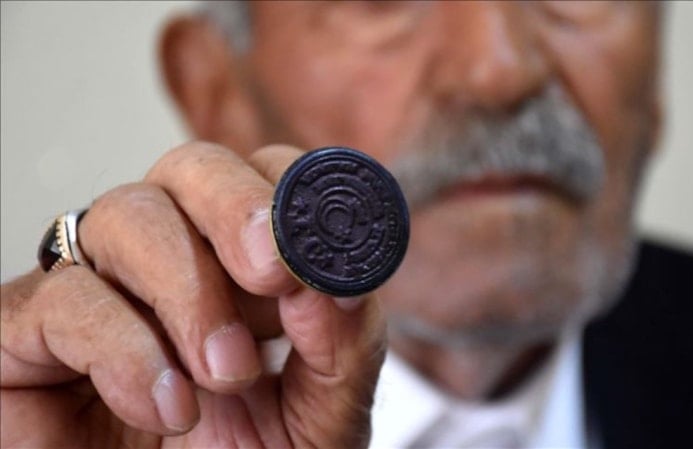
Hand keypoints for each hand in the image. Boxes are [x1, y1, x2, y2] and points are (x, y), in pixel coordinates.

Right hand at [1, 142, 386, 447]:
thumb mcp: (320, 412)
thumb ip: (343, 344)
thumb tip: (337, 281)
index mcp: (244, 265)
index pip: (264, 178)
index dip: (291, 196)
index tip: (316, 252)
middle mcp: (169, 258)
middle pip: (191, 167)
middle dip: (235, 208)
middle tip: (270, 272)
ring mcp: (98, 285)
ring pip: (126, 213)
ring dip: (187, 290)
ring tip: (226, 376)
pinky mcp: (27, 333)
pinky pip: (62, 298)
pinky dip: (123, 348)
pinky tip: (165, 406)